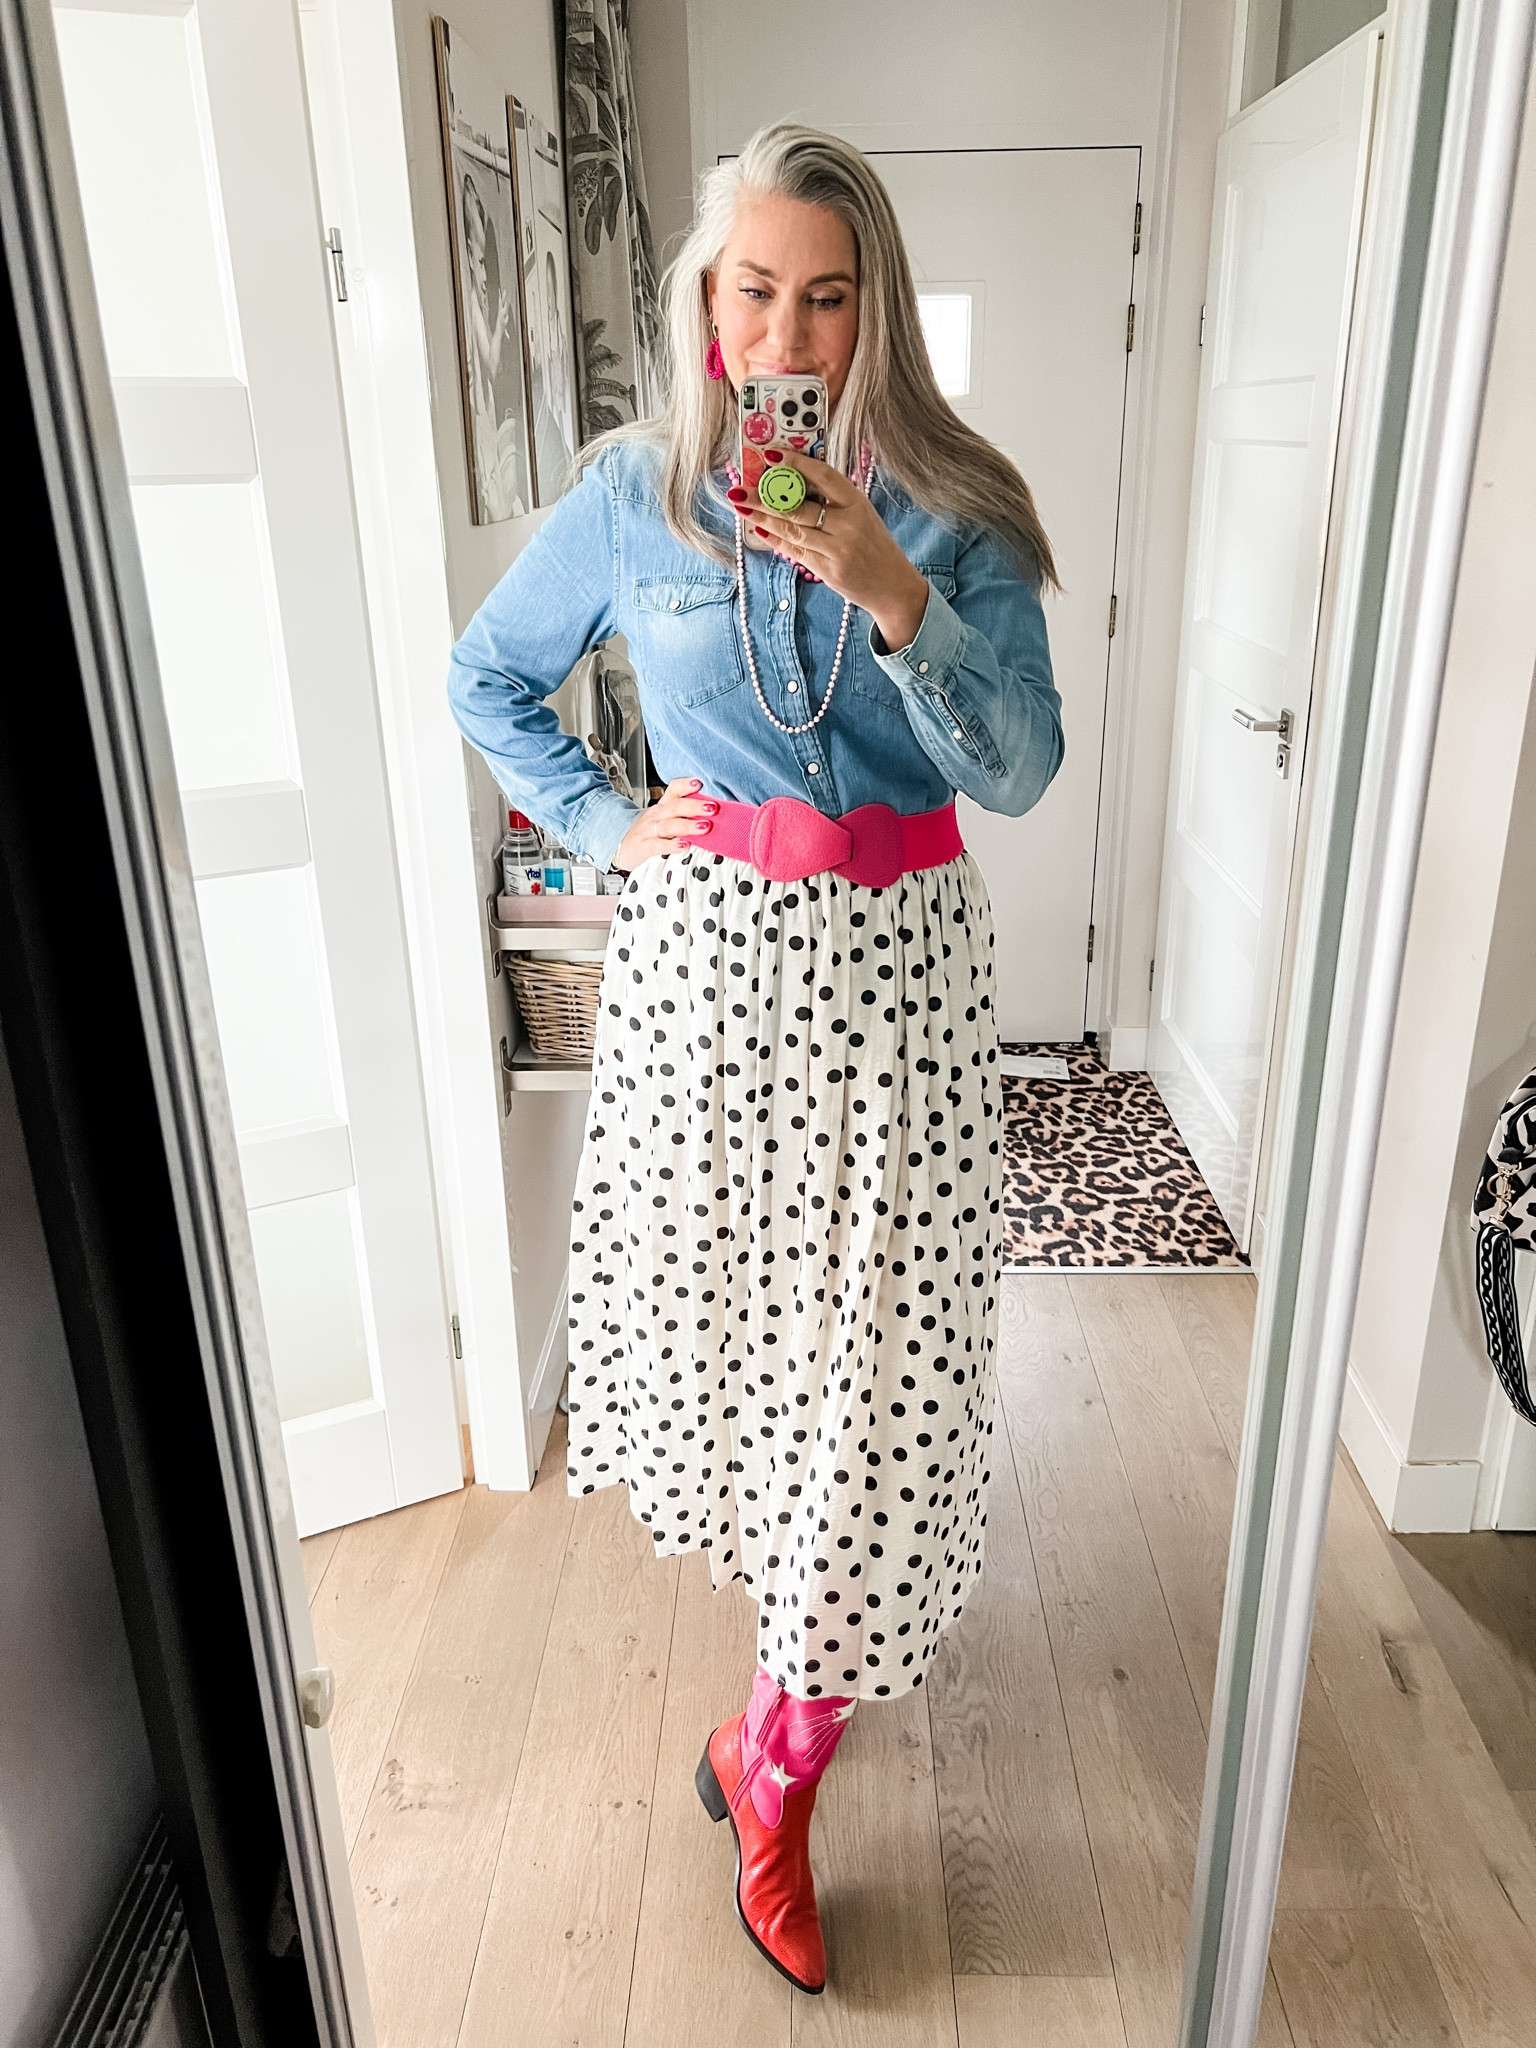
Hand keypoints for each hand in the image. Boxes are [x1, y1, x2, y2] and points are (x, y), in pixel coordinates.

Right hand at [613, 778, 718, 870]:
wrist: (619, 845)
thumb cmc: (648, 832)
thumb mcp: (664, 818)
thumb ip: (685, 815)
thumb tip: (715, 812)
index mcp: (663, 806)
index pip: (674, 789)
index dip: (686, 785)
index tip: (700, 782)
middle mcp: (657, 816)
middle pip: (675, 806)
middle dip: (695, 806)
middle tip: (712, 807)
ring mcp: (649, 830)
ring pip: (669, 825)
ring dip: (688, 825)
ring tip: (705, 827)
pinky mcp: (644, 846)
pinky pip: (657, 845)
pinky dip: (671, 845)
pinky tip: (684, 846)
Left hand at [728, 450, 929, 651]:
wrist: (893, 587)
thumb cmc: (874, 546)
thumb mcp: (861, 516)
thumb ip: (832, 501)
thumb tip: (794, 481)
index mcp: (857, 503)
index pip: (823, 476)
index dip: (796, 463)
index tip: (771, 454)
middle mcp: (848, 525)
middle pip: (799, 505)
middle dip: (766, 495)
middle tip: (740, 488)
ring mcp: (838, 549)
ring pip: (792, 529)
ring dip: (763, 517)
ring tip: (742, 506)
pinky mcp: (828, 570)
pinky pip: (795, 551)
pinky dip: (775, 539)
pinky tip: (759, 529)